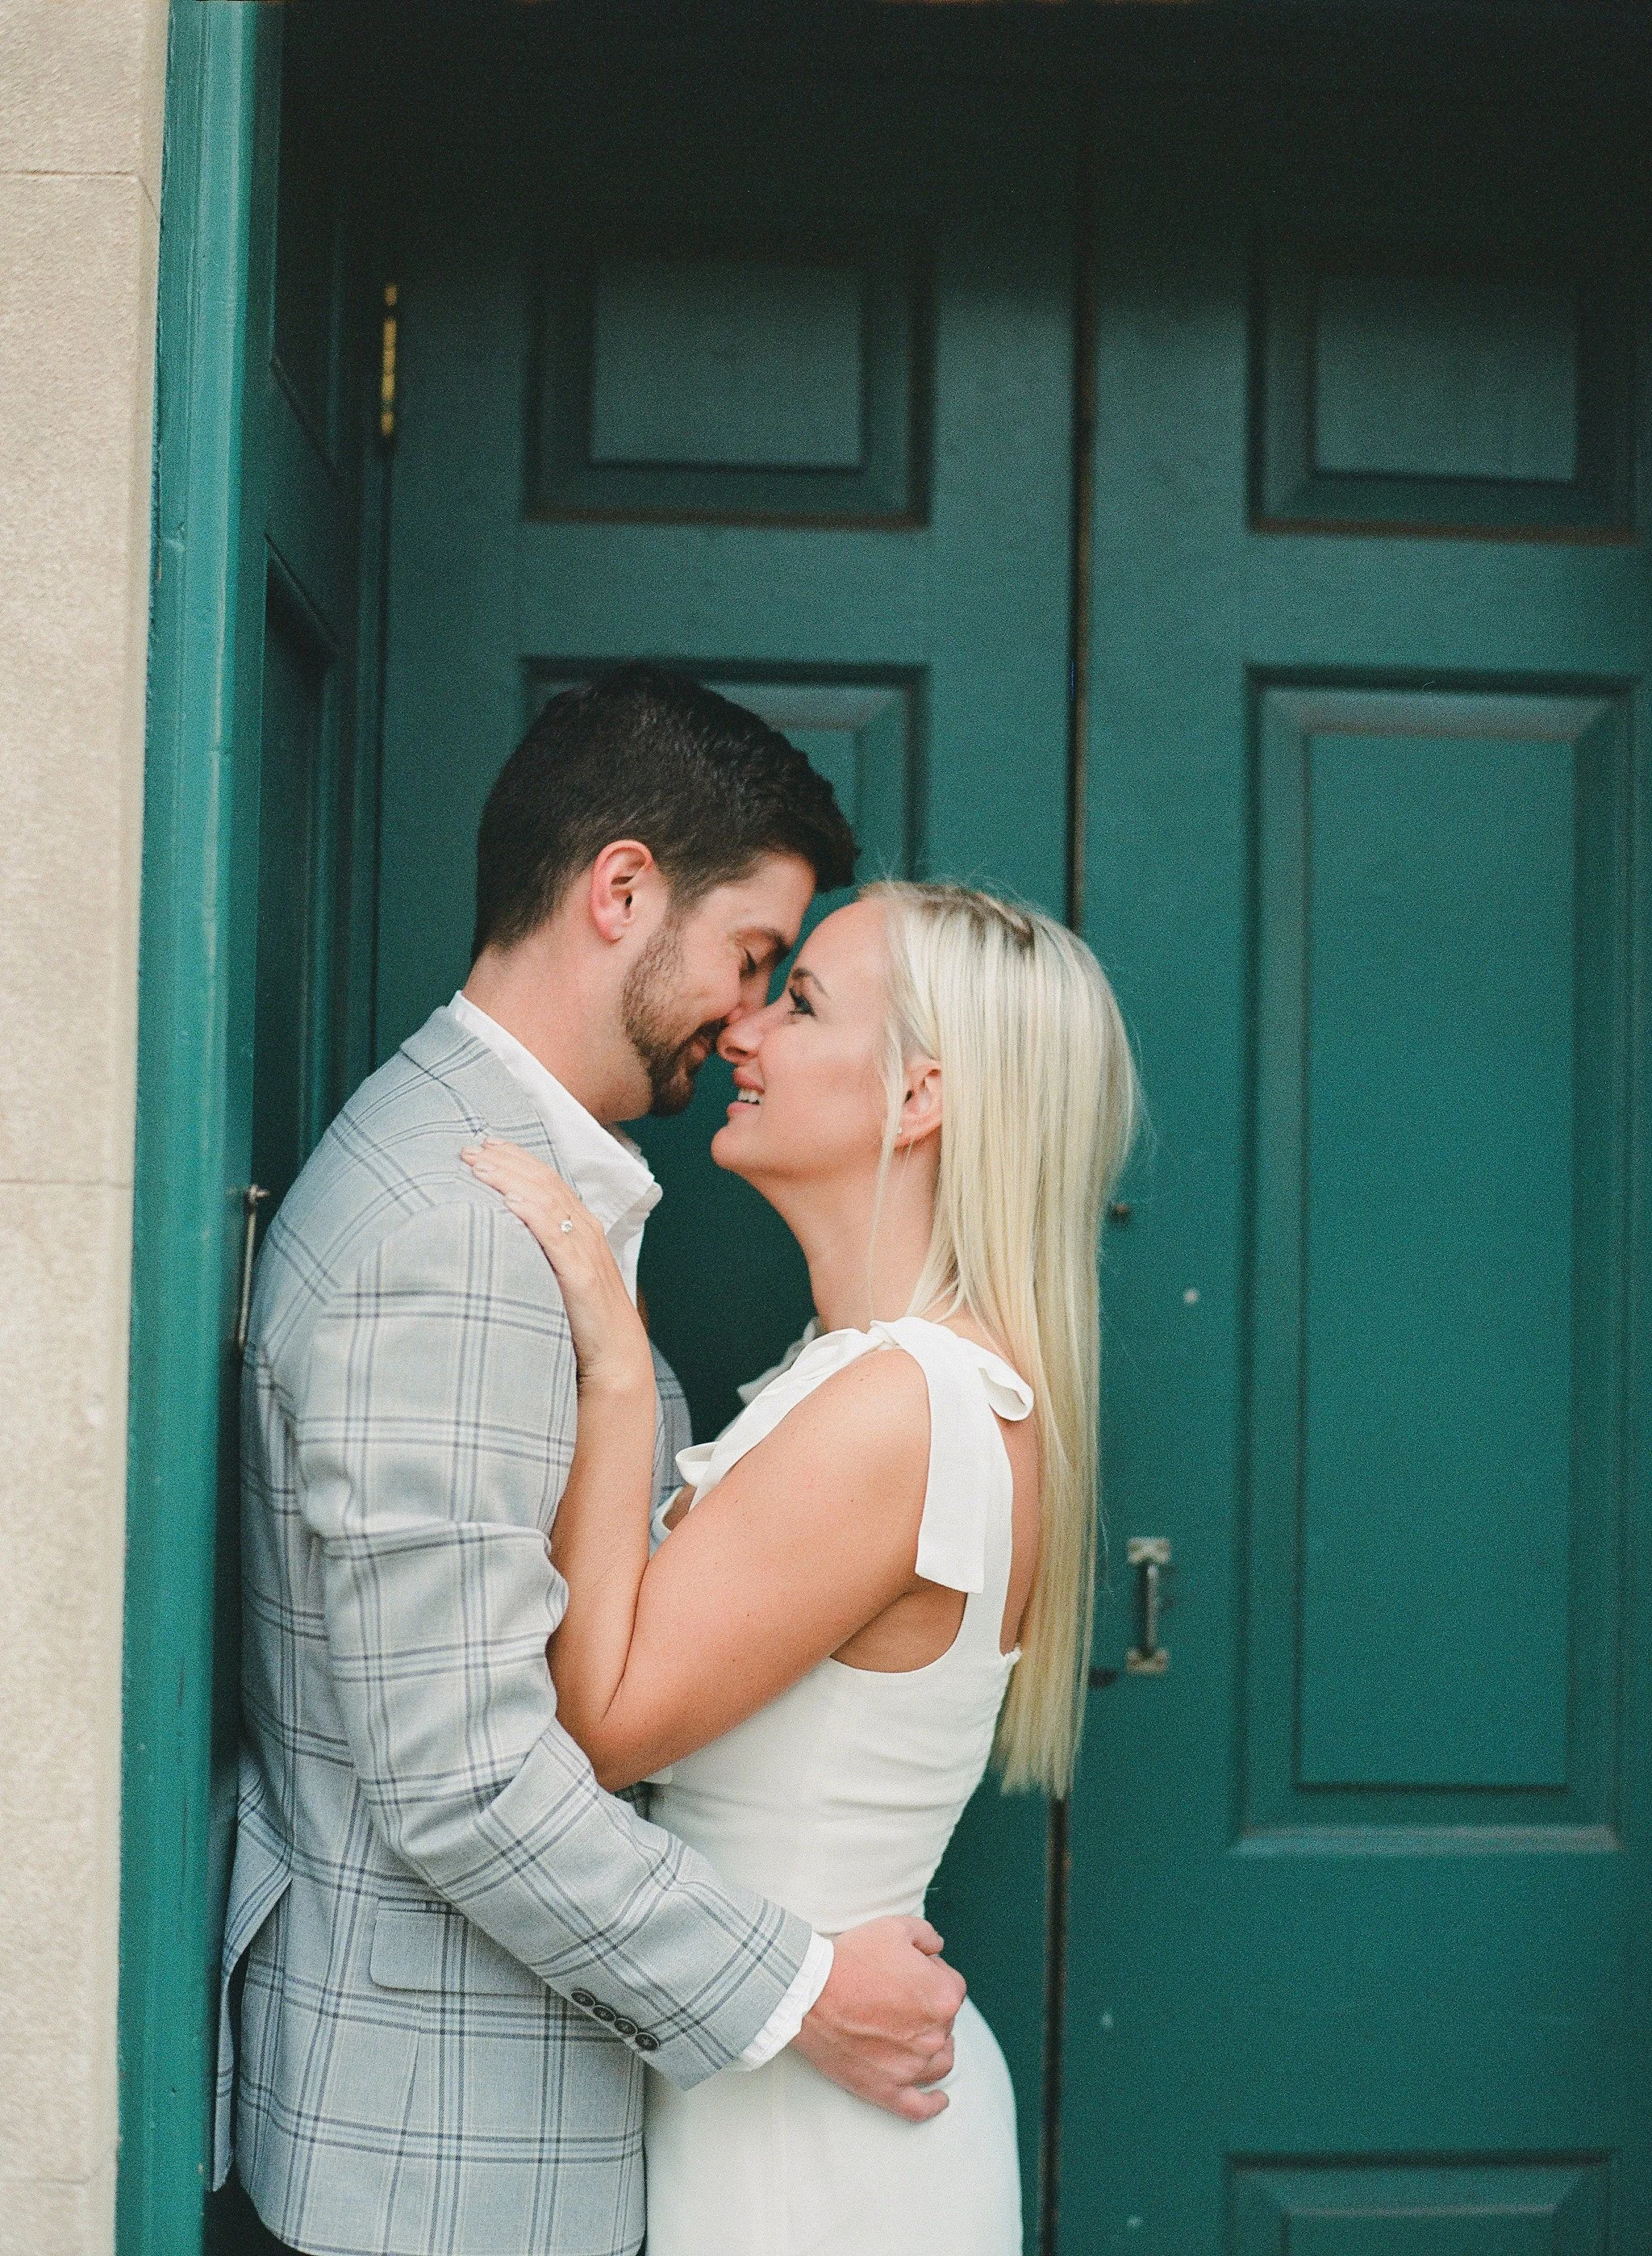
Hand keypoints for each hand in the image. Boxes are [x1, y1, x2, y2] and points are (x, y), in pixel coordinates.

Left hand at [461, 1140, 650, 1395]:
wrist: (614, 1358)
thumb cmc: (582, 1321)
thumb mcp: (559, 1276)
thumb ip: (539, 1252)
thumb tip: (499, 1235)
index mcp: (581, 1229)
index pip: (547, 1180)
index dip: (516, 1159)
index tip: (484, 1146)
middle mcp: (585, 1231)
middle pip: (544, 1181)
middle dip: (506, 1161)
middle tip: (469, 1149)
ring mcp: (584, 1250)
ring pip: (546, 1200)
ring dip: (510, 1179)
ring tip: (480, 1166)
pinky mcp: (580, 1273)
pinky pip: (554, 1235)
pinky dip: (531, 1213)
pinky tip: (507, 1201)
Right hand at [791, 1916, 965, 2121]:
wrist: (810, 1993)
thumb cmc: (852, 1958)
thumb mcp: (895, 1926)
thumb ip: (927, 1935)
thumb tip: (938, 1949)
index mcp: (943, 1996)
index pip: (952, 1985)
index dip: (932, 1973)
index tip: (909, 1970)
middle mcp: (935, 2035)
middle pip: (945, 2022)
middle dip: (928, 2007)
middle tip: (898, 1995)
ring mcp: (912, 2066)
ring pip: (940, 2062)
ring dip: (937, 2049)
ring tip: (922, 2039)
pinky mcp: (887, 2089)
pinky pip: (918, 2107)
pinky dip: (932, 2105)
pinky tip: (940, 2099)